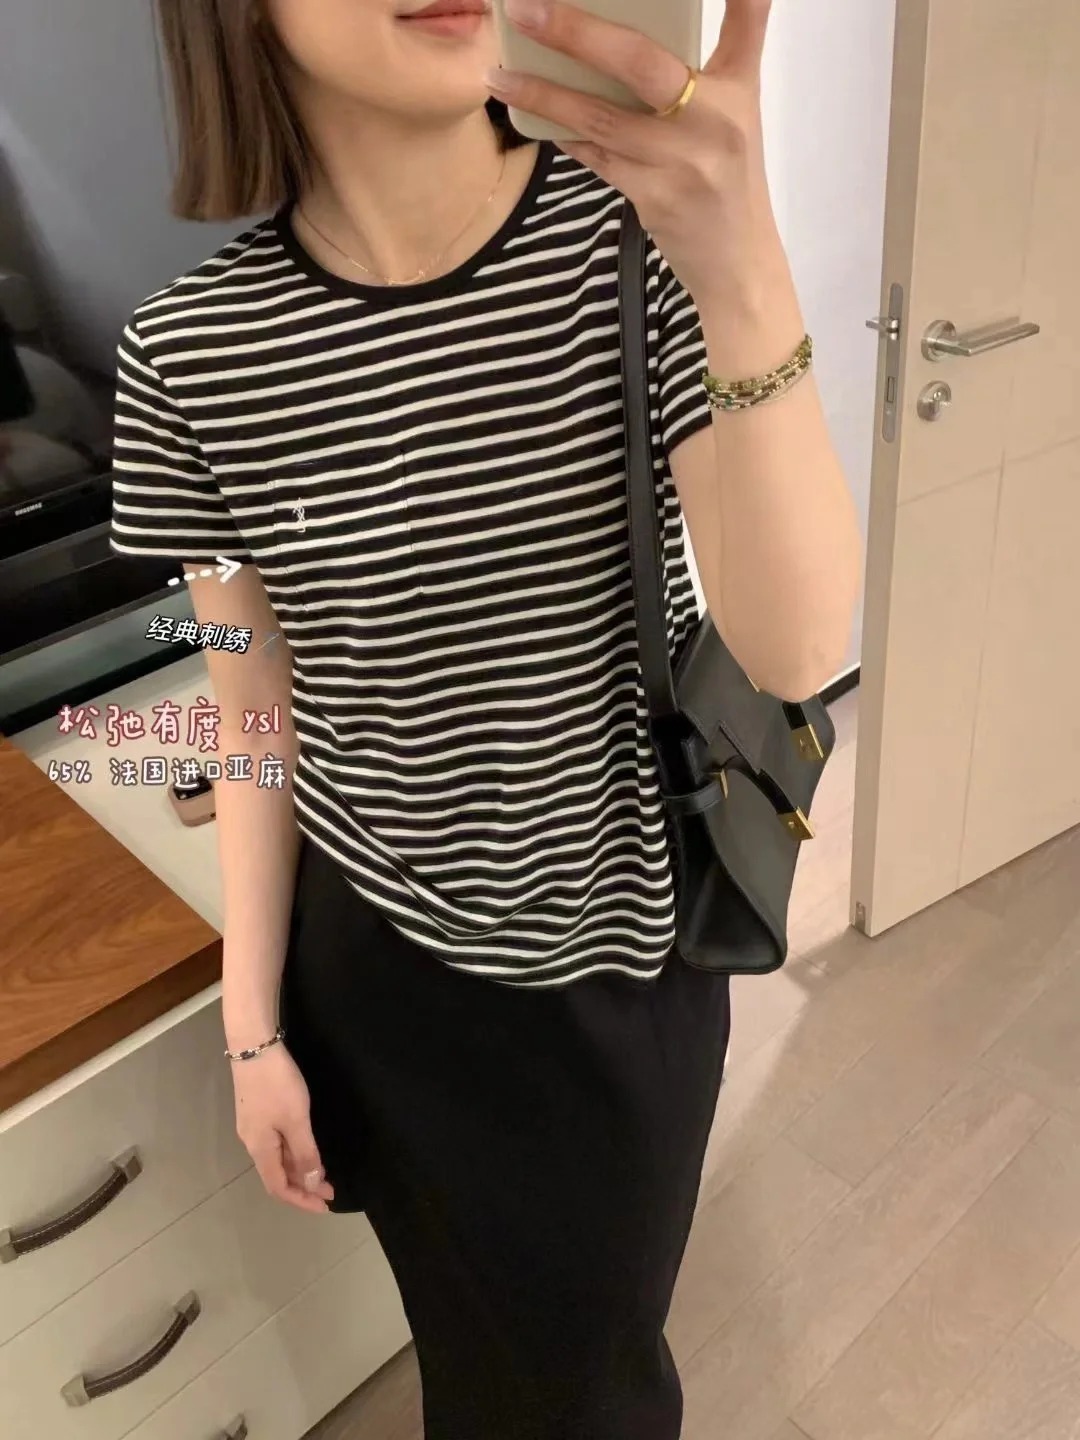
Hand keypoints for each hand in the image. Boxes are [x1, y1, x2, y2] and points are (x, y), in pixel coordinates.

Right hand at [231, 1043, 334, 1213]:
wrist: (254, 1046)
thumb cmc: (276, 1085)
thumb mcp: (296, 1120)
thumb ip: (305, 1153)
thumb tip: (312, 1184)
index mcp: (260, 1149)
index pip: (279, 1188)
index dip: (301, 1200)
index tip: (325, 1206)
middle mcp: (252, 1143)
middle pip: (277, 1175)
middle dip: (304, 1187)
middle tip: (330, 1191)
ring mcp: (253, 1127)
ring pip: (277, 1159)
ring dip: (300, 1170)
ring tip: (323, 1174)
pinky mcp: (257, 1113)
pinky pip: (276, 1144)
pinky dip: (293, 1153)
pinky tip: (307, 1149)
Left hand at [489, 0, 785, 302]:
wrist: (738, 262)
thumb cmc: (727, 179)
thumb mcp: (733, 113)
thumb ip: (704, 66)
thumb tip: (623, 35)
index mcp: (737, 87)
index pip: (748, 16)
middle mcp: (714, 118)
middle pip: (640, 63)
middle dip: (576, 32)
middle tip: (525, 9)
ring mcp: (680, 161)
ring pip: (600, 117)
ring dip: (543, 94)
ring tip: (498, 76)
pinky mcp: (654, 197)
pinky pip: (596, 157)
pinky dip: (564, 135)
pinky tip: (532, 116)